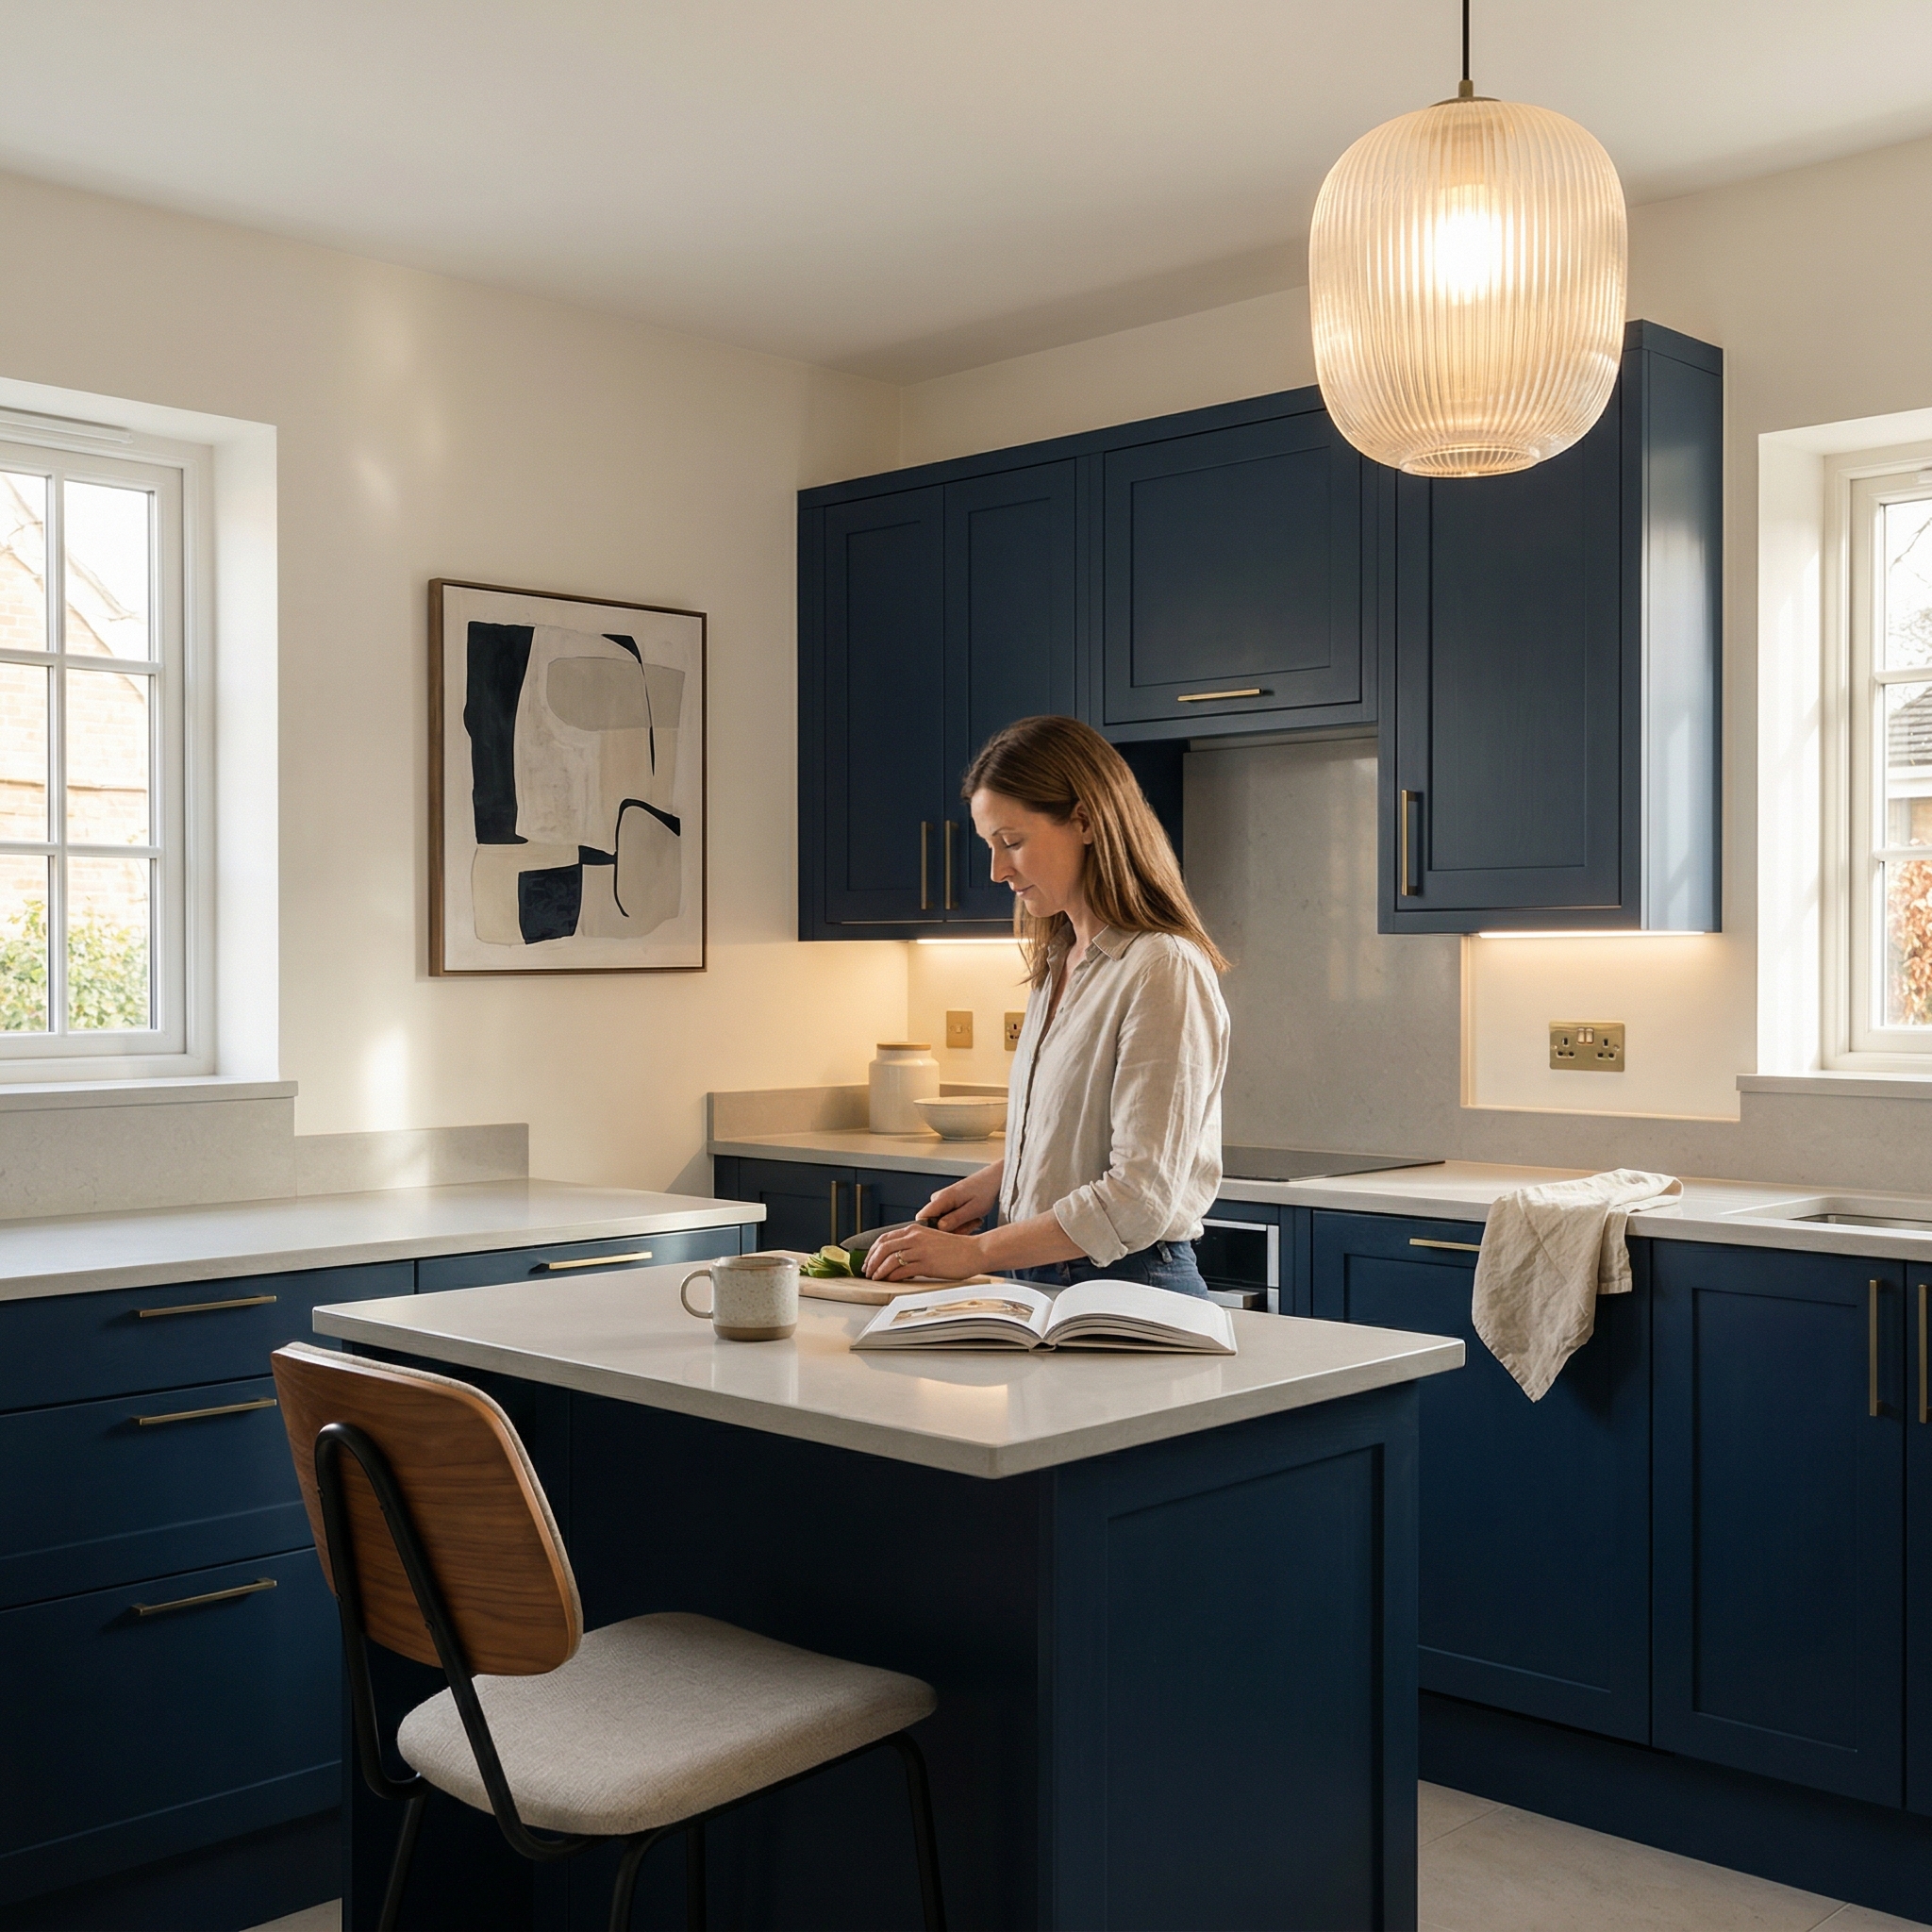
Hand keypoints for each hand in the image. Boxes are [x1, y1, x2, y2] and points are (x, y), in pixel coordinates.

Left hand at [863, 1222, 987, 1282]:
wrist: (975, 1251)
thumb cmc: (956, 1249)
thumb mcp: (931, 1240)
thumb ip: (914, 1245)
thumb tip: (898, 1258)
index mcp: (915, 1230)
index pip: (885, 1238)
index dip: (872, 1250)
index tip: (868, 1260)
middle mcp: (915, 1237)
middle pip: (883, 1247)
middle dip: (871, 1261)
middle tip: (867, 1271)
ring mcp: (920, 1250)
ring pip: (889, 1259)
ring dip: (879, 1270)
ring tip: (875, 1278)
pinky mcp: (926, 1264)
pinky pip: (901, 1271)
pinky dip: (891, 1277)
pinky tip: (889, 1281)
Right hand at [915, 1167, 999, 1233]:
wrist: (993, 1180)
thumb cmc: (985, 1191)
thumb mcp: (973, 1209)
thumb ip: (955, 1219)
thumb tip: (939, 1228)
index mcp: (942, 1198)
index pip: (921, 1218)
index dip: (930, 1232)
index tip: (948, 1236)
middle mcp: (938, 1199)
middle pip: (932, 1224)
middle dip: (951, 1231)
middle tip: (970, 1228)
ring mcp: (942, 1202)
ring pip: (941, 1223)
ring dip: (958, 1227)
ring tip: (975, 1221)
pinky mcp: (947, 1204)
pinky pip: (947, 1219)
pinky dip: (960, 1223)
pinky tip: (972, 1220)